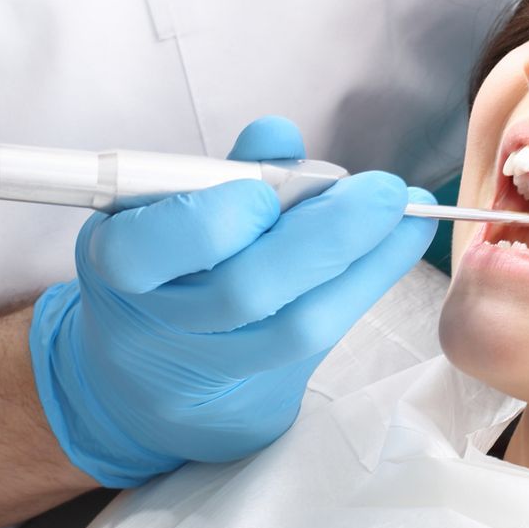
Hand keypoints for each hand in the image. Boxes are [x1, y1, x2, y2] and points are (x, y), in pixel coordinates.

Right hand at [28, 116, 436, 486]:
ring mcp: (210, 366)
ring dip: (365, 262)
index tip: (261, 194)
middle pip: (242, 293)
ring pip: (295, 328)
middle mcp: (158, 324)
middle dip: (326, 234)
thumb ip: (227, 170)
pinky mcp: (260, 393)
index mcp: (119, 262)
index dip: (207, 225)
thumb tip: (276, 134)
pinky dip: (368, 285)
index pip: (142, 253)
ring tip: (409, 216)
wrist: (152, 369)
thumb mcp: (178, 207)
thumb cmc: (173, 262)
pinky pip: (324, 340)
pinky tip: (402, 244)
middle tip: (385, 191)